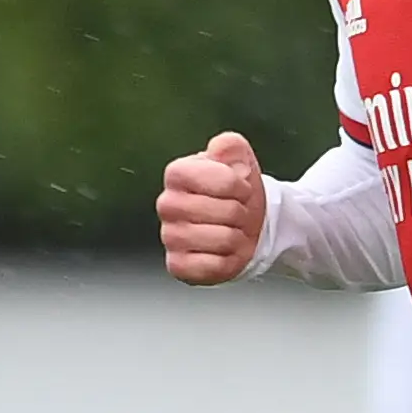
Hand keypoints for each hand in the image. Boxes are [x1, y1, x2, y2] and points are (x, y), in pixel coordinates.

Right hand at [157, 133, 265, 284]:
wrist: (244, 226)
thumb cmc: (238, 193)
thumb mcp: (239, 159)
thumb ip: (231, 145)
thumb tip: (220, 149)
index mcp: (177, 173)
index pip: (220, 179)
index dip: (239, 186)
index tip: (241, 188)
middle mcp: (167, 204)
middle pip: (227, 211)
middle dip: (243, 214)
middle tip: (238, 213)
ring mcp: (170, 236)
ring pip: (224, 239)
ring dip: (238, 238)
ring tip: (232, 231)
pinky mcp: (177, 265)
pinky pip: (213, 266)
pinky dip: (228, 261)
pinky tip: (223, 253)